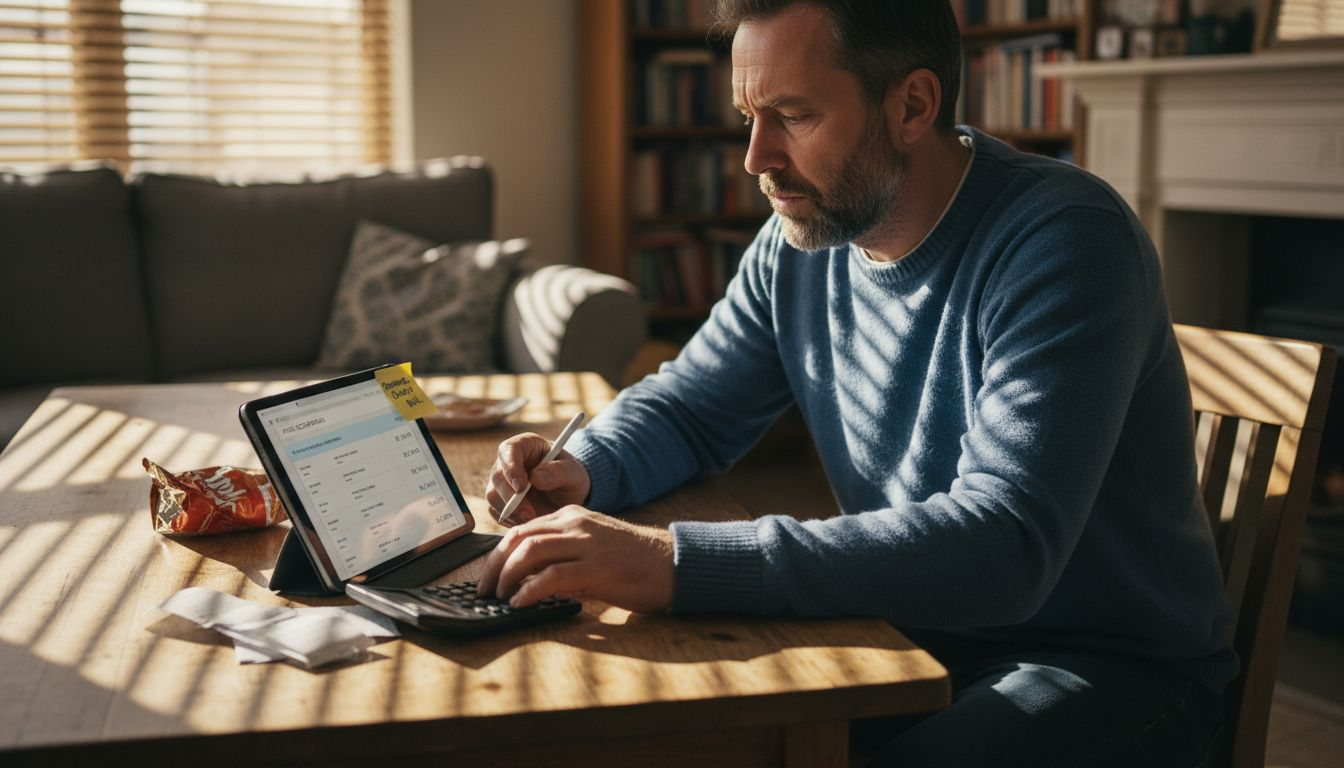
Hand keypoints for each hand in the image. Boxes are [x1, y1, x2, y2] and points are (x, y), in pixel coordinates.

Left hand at [475, 505, 674, 612]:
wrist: (671, 563)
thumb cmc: (633, 562)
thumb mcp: (592, 547)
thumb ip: (562, 554)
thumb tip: (528, 578)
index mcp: (572, 517)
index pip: (521, 529)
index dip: (498, 555)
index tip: (488, 577)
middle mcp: (575, 524)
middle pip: (518, 538)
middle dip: (494, 566)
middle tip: (485, 590)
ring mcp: (586, 544)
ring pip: (529, 551)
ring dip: (507, 577)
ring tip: (500, 597)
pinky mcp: (596, 567)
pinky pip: (551, 576)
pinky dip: (529, 590)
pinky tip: (521, 603)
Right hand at [485, 432, 591, 524]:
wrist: (568, 496)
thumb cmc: (570, 477)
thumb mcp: (573, 472)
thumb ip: (558, 472)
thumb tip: (535, 477)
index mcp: (525, 445)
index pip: (509, 449)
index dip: (511, 468)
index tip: (521, 488)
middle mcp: (508, 462)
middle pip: (497, 476)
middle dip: (510, 497)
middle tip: (529, 513)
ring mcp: (502, 482)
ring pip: (492, 495)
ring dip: (509, 511)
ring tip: (532, 519)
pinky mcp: (500, 501)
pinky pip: (495, 512)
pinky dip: (509, 520)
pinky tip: (527, 522)